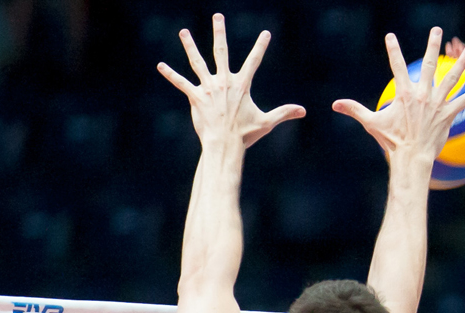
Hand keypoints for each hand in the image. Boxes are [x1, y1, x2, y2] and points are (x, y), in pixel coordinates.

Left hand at [157, 14, 304, 149]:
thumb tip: (304, 111)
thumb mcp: (267, 122)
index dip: (261, 47)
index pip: (254, 61)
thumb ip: (284, 113)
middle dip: (220, 32)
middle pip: (221, 51)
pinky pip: (181, 83)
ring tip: (184, 31)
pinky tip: (160, 65)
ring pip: (197, 62)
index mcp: (241, 85)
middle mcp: (224, 82)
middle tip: (217, 16)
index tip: (266, 33)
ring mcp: (208, 88)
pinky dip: (170, 74)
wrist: (225, 144)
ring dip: (190, 46)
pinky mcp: (195, 97)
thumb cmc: (246, 134)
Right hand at [333, 29, 464, 163]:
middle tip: (438, 30)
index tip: (391, 36)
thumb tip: (334, 105)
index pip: (397, 65)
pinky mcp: (448, 115)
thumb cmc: (392, 141)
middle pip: (431, 64)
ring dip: (462, 63)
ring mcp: (437, 103)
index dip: (393, 49)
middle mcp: (423, 94)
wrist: (411, 158)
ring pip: (453, 78)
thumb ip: (355, 110)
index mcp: (404, 93)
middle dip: (434, 45)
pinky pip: (464, 100)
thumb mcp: (372, 123)